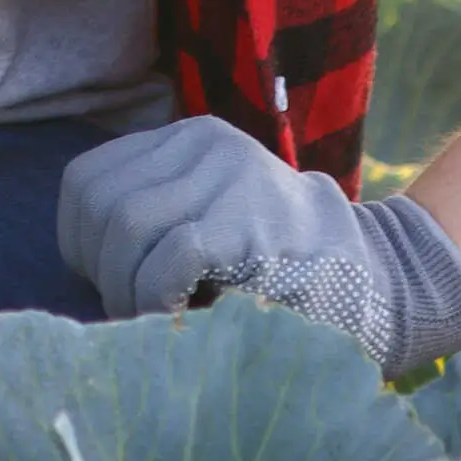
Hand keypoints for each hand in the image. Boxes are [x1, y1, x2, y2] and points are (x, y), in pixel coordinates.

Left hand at [57, 112, 460, 387]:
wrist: (382, 287)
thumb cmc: (282, 278)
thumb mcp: (212, 226)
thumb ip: (154, 225)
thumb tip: (78, 263)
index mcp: (191, 141)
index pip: (87, 181)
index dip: (81, 244)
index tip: (113, 286)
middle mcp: (208, 144)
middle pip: (100, 204)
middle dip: (102, 273)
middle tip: (137, 313)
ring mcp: (234, 177)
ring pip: (124, 225)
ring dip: (127, 290)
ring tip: (159, 320)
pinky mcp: (254, 220)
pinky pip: (168, 253)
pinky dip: (154, 297)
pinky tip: (179, 319)